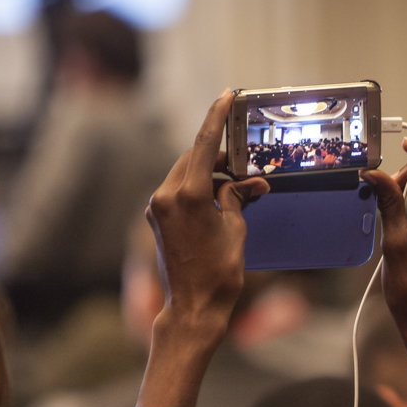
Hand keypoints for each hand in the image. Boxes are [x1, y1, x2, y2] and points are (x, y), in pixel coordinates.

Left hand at [146, 89, 268, 334]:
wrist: (192, 309)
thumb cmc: (218, 275)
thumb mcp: (236, 230)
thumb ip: (238, 199)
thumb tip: (250, 183)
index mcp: (187, 195)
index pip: (202, 144)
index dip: (216, 117)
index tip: (226, 97)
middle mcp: (166, 196)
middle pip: (193, 159)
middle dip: (218, 157)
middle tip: (244, 161)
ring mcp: (157, 208)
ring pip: (185, 175)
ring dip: (209, 175)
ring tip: (236, 188)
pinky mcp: (157, 219)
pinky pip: (178, 192)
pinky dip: (199, 190)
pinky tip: (219, 202)